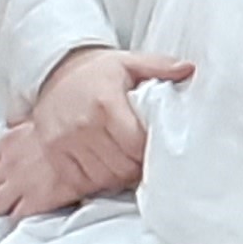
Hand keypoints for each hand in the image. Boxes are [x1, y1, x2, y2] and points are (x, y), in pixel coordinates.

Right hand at [0, 46, 192, 217]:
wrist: (55, 71)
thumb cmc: (98, 71)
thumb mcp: (130, 62)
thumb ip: (161, 66)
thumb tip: (189, 69)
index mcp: (106, 103)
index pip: (135, 144)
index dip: (149, 152)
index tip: (156, 151)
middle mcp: (83, 125)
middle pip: (120, 166)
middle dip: (137, 168)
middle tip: (145, 163)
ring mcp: (64, 142)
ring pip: (102, 177)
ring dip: (118, 177)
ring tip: (127, 166)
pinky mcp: (53, 153)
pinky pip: (80, 181)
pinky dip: (96, 181)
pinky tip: (106, 169)